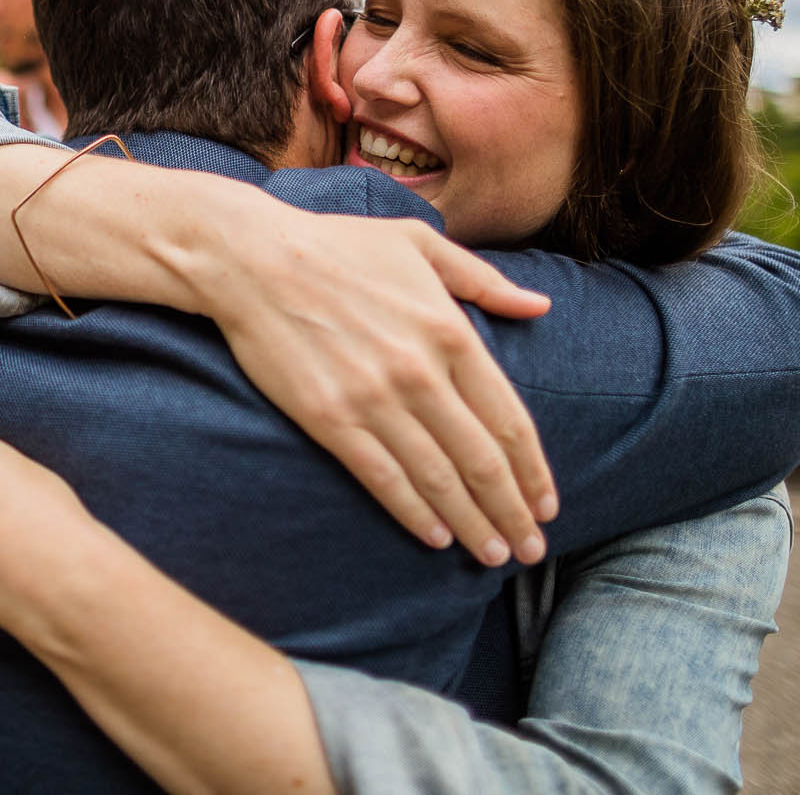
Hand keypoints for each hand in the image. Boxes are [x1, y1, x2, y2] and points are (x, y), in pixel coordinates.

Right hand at [196, 211, 555, 567]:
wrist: (252, 258)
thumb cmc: (336, 244)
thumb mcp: (420, 244)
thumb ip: (484, 280)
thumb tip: (540, 304)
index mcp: (449, 331)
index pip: (509, 420)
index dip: (534, 471)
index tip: (547, 504)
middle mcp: (420, 372)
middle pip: (482, 461)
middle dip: (513, 513)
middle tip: (532, 549)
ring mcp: (374, 399)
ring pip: (438, 479)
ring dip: (472, 525)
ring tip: (493, 555)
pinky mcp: (330, 419)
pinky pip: (383, 478)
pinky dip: (415, 514)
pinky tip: (435, 538)